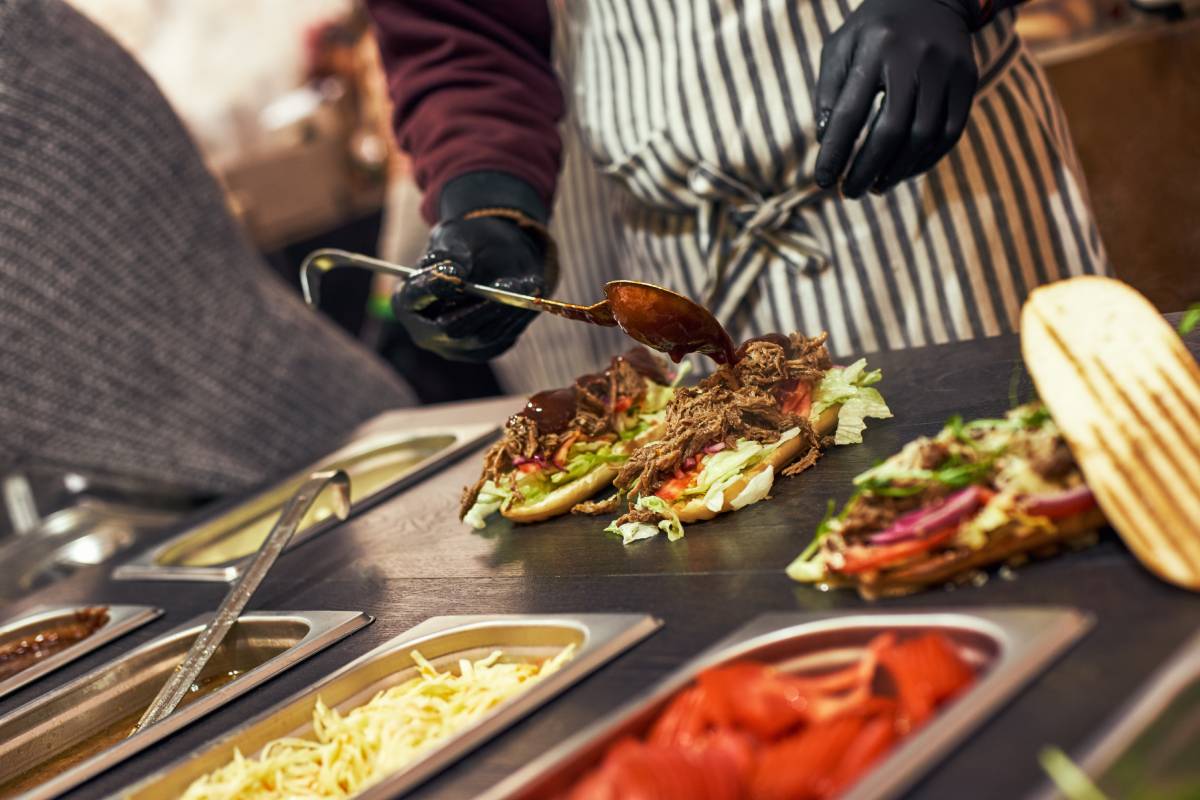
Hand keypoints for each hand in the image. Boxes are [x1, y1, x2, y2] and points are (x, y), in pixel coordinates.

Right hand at [394, 213, 549, 361]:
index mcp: (408, 298)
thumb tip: (452, 276)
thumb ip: (451, 255)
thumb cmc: (463, 245)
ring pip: (484, 338)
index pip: (415, 297)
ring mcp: (453, 347)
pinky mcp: (480, 351)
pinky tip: (533, 295)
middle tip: (509, 289)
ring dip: (510, 311)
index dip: (433, 288)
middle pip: (452, 329)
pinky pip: (502, 340)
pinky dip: (520, 318)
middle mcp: (426, 330)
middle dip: (484, 308)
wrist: (487, 259)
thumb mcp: (455, 239)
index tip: (455, 275)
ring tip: (530, 285)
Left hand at [814, 0, 978, 197]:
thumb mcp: (841, 47)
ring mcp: (947, 68)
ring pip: (924, 136)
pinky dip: (925, 160)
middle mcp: (914, 57)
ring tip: (876, 187)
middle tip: (850, 193)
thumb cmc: (874, 29)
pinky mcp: (968, 78)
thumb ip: (830, 93)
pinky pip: (950, 132)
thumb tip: (827, 141)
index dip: (835, 152)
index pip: (850, 112)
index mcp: (875, 47)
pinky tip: (904, 172)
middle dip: (867, 169)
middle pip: (891, 130)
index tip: (823, 181)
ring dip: (897, 171)